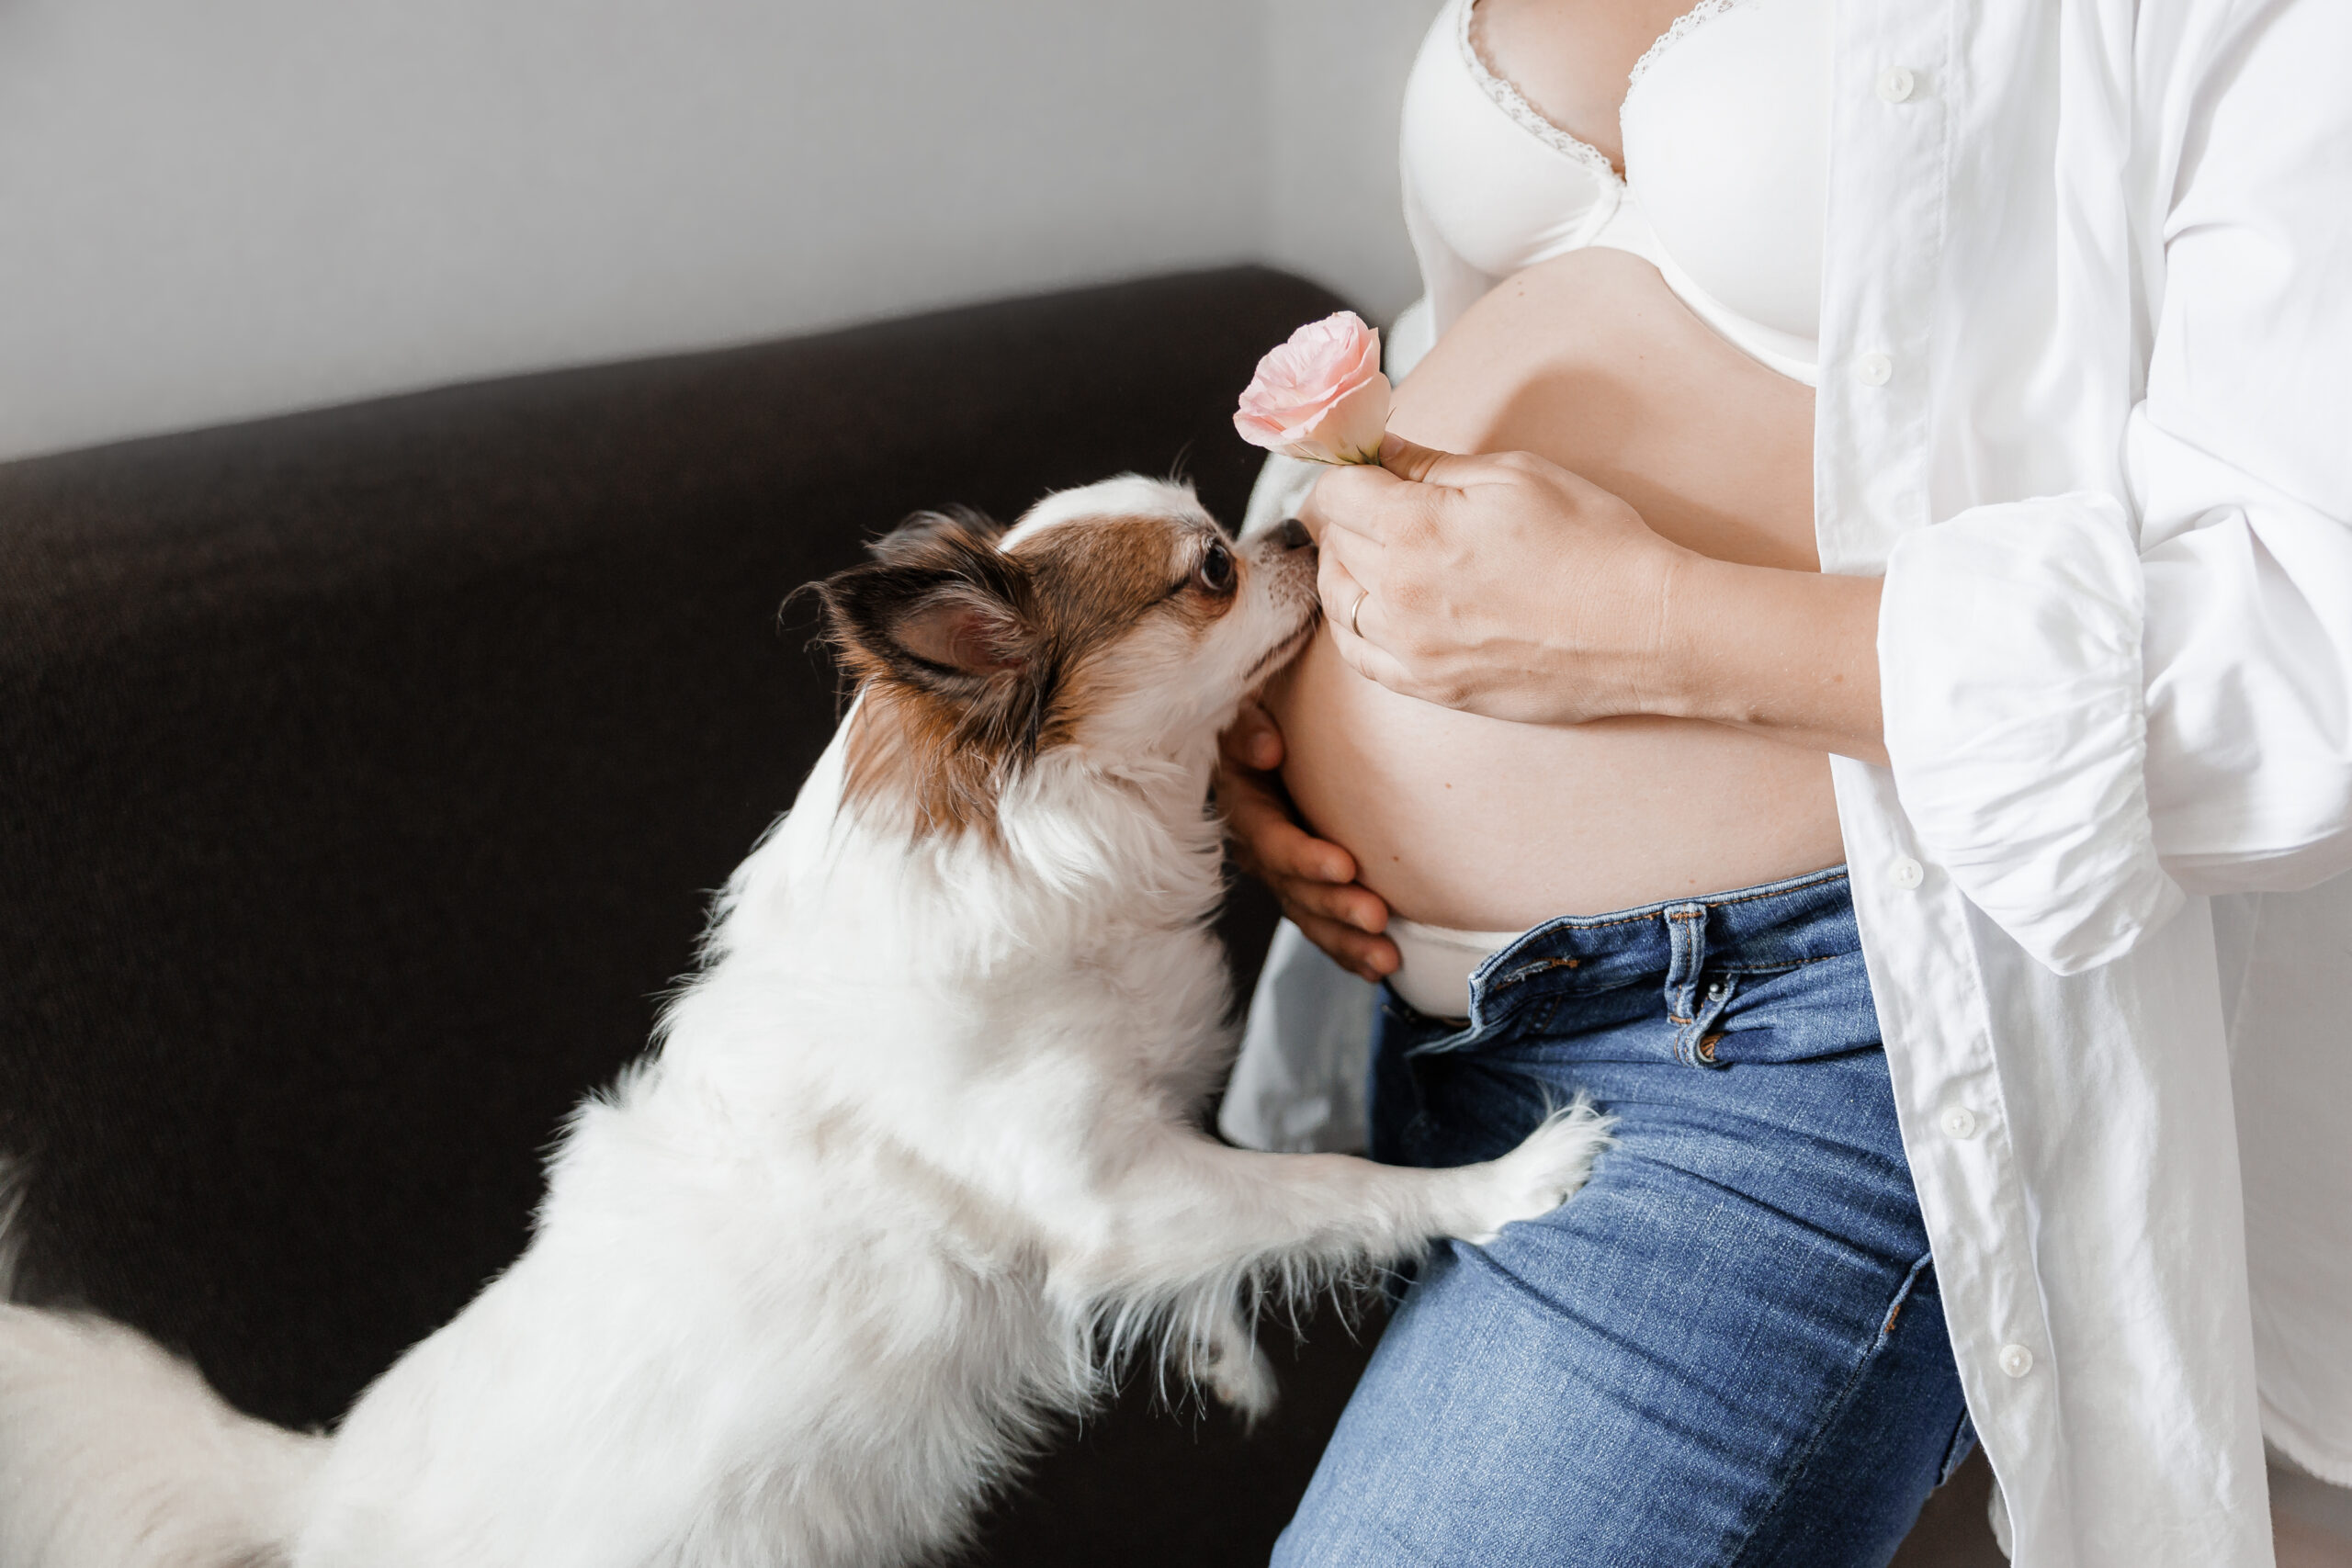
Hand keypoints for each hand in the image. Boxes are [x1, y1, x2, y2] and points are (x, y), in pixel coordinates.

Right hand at [1214, 701, 1398, 983]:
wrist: (1273, 736)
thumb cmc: (1266, 715)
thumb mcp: (1247, 710)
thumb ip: (1248, 727)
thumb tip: (1268, 748)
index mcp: (1246, 808)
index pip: (1272, 840)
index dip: (1304, 857)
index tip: (1346, 865)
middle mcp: (1262, 850)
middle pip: (1295, 889)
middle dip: (1336, 907)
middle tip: (1377, 916)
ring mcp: (1285, 876)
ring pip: (1312, 918)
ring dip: (1347, 942)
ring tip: (1388, 960)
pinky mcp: (1308, 889)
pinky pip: (1325, 927)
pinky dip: (1350, 951)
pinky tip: (1382, 969)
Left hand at [1300, 437, 1685, 725]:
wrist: (1646, 629)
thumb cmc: (1594, 545)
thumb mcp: (1513, 476)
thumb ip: (1432, 464)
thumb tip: (1380, 451)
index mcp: (1417, 527)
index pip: (1337, 493)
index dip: (1342, 472)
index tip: (1357, 467)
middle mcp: (1401, 591)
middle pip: (1334, 542)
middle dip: (1348, 514)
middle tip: (1374, 501)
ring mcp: (1411, 647)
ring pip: (1339, 599)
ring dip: (1345, 568)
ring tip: (1373, 550)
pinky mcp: (1431, 687)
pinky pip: (1359, 656)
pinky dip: (1352, 625)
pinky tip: (1369, 605)